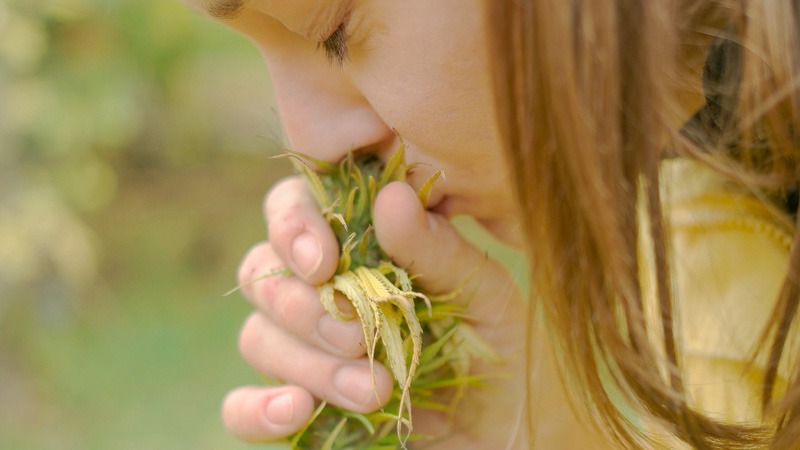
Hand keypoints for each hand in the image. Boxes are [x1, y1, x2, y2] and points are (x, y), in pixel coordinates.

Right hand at [221, 176, 527, 447]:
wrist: (509, 429)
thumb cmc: (497, 347)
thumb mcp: (483, 294)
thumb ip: (436, 249)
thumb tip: (390, 196)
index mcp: (358, 247)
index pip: (293, 209)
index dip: (293, 226)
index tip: (324, 263)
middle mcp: (319, 292)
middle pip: (263, 275)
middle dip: (305, 307)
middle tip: (361, 337)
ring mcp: (303, 351)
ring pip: (257, 337)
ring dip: (307, 363)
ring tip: (375, 391)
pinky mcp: (297, 408)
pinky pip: (240, 407)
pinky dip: (256, 409)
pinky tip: (297, 410)